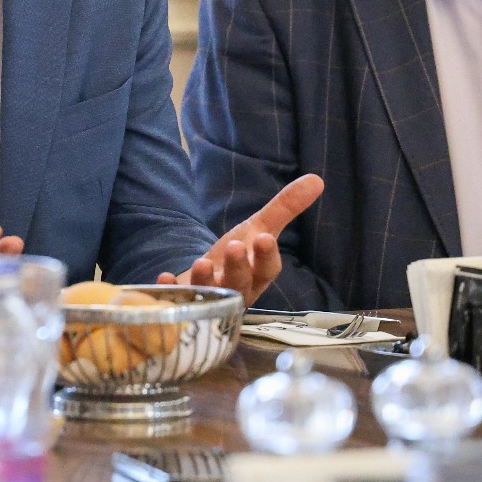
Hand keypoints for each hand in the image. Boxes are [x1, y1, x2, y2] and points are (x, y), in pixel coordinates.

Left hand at [157, 173, 323, 304]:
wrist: (203, 283)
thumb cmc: (235, 258)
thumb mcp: (258, 230)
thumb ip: (284, 208)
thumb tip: (317, 179)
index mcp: (257, 273)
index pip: (268, 268)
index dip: (266, 255)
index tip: (263, 238)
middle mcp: (236, 289)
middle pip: (241, 283)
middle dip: (238, 267)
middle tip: (234, 247)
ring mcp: (210, 299)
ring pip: (212, 294)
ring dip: (206, 279)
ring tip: (201, 262)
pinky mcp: (183, 302)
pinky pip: (177, 299)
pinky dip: (170, 289)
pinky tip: (165, 276)